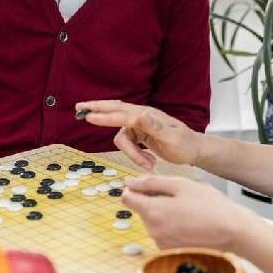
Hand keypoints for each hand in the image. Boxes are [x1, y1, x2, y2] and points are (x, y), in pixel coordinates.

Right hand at [76, 100, 202, 168]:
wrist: (194, 150)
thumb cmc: (185, 144)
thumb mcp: (172, 138)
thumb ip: (155, 126)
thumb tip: (140, 114)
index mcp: (147, 115)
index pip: (122, 115)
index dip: (105, 116)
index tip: (88, 116)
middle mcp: (142, 117)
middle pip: (115, 110)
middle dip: (97, 109)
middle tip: (79, 108)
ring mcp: (140, 125)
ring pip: (122, 137)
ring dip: (131, 154)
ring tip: (148, 164)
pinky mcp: (141, 134)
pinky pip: (128, 144)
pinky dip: (134, 155)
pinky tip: (148, 161)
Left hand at [121, 175, 259, 250]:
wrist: (232, 231)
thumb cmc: (210, 205)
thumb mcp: (181, 185)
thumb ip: (151, 182)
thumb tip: (130, 182)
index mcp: (153, 212)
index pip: (127, 198)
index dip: (135, 188)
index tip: (149, 184)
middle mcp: (153, 231)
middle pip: (141, 209)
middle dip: (153, 199)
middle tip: (178, 195)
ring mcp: (161, 243)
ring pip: (152, 220)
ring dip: (163, 212)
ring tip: (187, 208)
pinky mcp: (170, 250)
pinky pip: (162, 232)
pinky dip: (170, 224)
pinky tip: (189, 220)